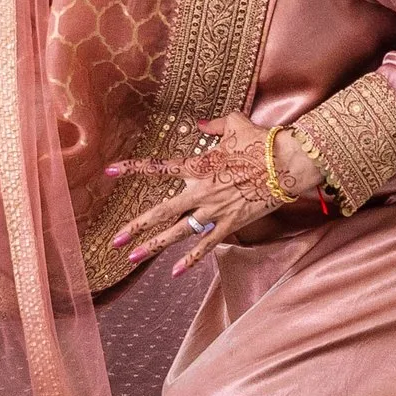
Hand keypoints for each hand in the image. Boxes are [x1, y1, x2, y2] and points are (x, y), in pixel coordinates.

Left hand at [104, 113, 323, 274]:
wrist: (286, 162)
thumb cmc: (261, 141)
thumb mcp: (235, 124)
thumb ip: (214, 125)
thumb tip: (201, 123)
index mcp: (198, 165)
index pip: (158, 168)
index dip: (132, 168)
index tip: (109, 170)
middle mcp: (200, 190)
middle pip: (160, 212)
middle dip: (135, 227)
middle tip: (115, 240)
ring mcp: (214, 210)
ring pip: (177, 232)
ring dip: (154, 246)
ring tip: (132, 258)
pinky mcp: (230, 223)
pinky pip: (206, 244)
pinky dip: (190, 259)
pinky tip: (175, 272)